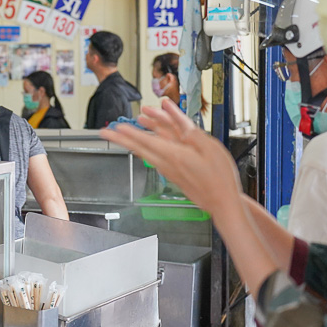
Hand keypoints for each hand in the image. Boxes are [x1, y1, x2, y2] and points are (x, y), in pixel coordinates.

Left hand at [100, 99, 242, 214]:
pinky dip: (146, 149)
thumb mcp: (210, 148)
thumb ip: (192, 134)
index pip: (147, 141)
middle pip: (140, 148)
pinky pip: (155, 158)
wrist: (222, 203)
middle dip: (121, 139)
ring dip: (134, 141)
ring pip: (146, 152)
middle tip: (105, 133)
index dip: (131, 133)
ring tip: (123, 132)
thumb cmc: (219, 178)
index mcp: (175, 156)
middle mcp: (167, 164)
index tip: (117, 127)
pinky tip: (143, 146)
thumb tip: (180, 122)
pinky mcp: (172, 175)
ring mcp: (168, 170)